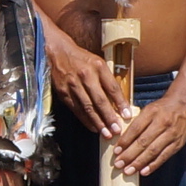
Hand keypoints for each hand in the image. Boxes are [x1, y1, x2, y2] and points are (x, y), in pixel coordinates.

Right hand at [39, 19, 123, 137]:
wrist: (58, 52)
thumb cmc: (82, 59)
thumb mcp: (98, 63)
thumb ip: (107, 80)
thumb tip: (119, 101)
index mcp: (98, 66)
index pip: (112, 87)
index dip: (120, 103)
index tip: (127, 115)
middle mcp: (86, 75)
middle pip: (99, 100)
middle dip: (109, 117)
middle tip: (117, 130)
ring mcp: (73, 85)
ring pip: (87, 107)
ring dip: (98, 122)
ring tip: (106, 133)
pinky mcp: (64, 92)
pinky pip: (77, 109)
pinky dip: (85, 120)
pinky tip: (93, 127)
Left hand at [110, 86, 185, 179]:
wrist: (185, 104)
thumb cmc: (162, 108)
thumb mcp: (148, 109)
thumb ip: (137, 123)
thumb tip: (122, 140)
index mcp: (152, 112)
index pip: (136, 128)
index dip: (125, 141)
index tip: (116, 151)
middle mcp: (163, 123)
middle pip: (144, 142)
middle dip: (129, 155)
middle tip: (118, 164)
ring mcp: (172, 134)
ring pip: (153, 151)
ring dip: (139, 162)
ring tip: (128, 171)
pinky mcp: (178, 143)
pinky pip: (164, 156)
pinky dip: (153, 165)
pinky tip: (143, 172)